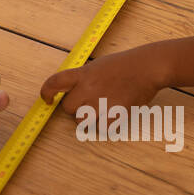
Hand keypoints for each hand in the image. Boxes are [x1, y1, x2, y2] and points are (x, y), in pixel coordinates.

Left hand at [39, 47, 169, 118]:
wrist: (147, 67)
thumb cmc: (124, 65)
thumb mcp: (97, 66)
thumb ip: (82, 79)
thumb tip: (71, 93)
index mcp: (82, 74)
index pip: (55, 82)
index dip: (46, 92)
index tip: (47, 100)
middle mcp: (88, 87)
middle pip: (68, 108)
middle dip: (76, 108)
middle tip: (91, 103)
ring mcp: (100, 101)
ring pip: (82, 121)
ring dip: (91, 118)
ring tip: (105, 108)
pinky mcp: (114, 113)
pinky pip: (101, 128)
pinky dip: (107, 125)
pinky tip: (115, 114)